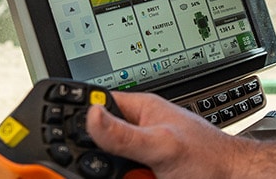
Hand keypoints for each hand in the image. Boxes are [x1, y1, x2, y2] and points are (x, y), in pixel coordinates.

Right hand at [87, 92, 257, 177]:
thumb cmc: (210, 158)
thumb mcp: (161, 145)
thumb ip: (124, 133)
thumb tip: (91, 115)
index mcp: (140, 110)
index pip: (96, 104)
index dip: (80, 118)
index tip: (66, 137)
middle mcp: (139, 131)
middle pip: (97, 143)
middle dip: (99, 159)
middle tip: (118, 167)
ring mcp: (142, 155)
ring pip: (109, 166)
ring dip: (115, 174)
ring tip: (139, 175)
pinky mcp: (146, 172)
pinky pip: (123, 177)